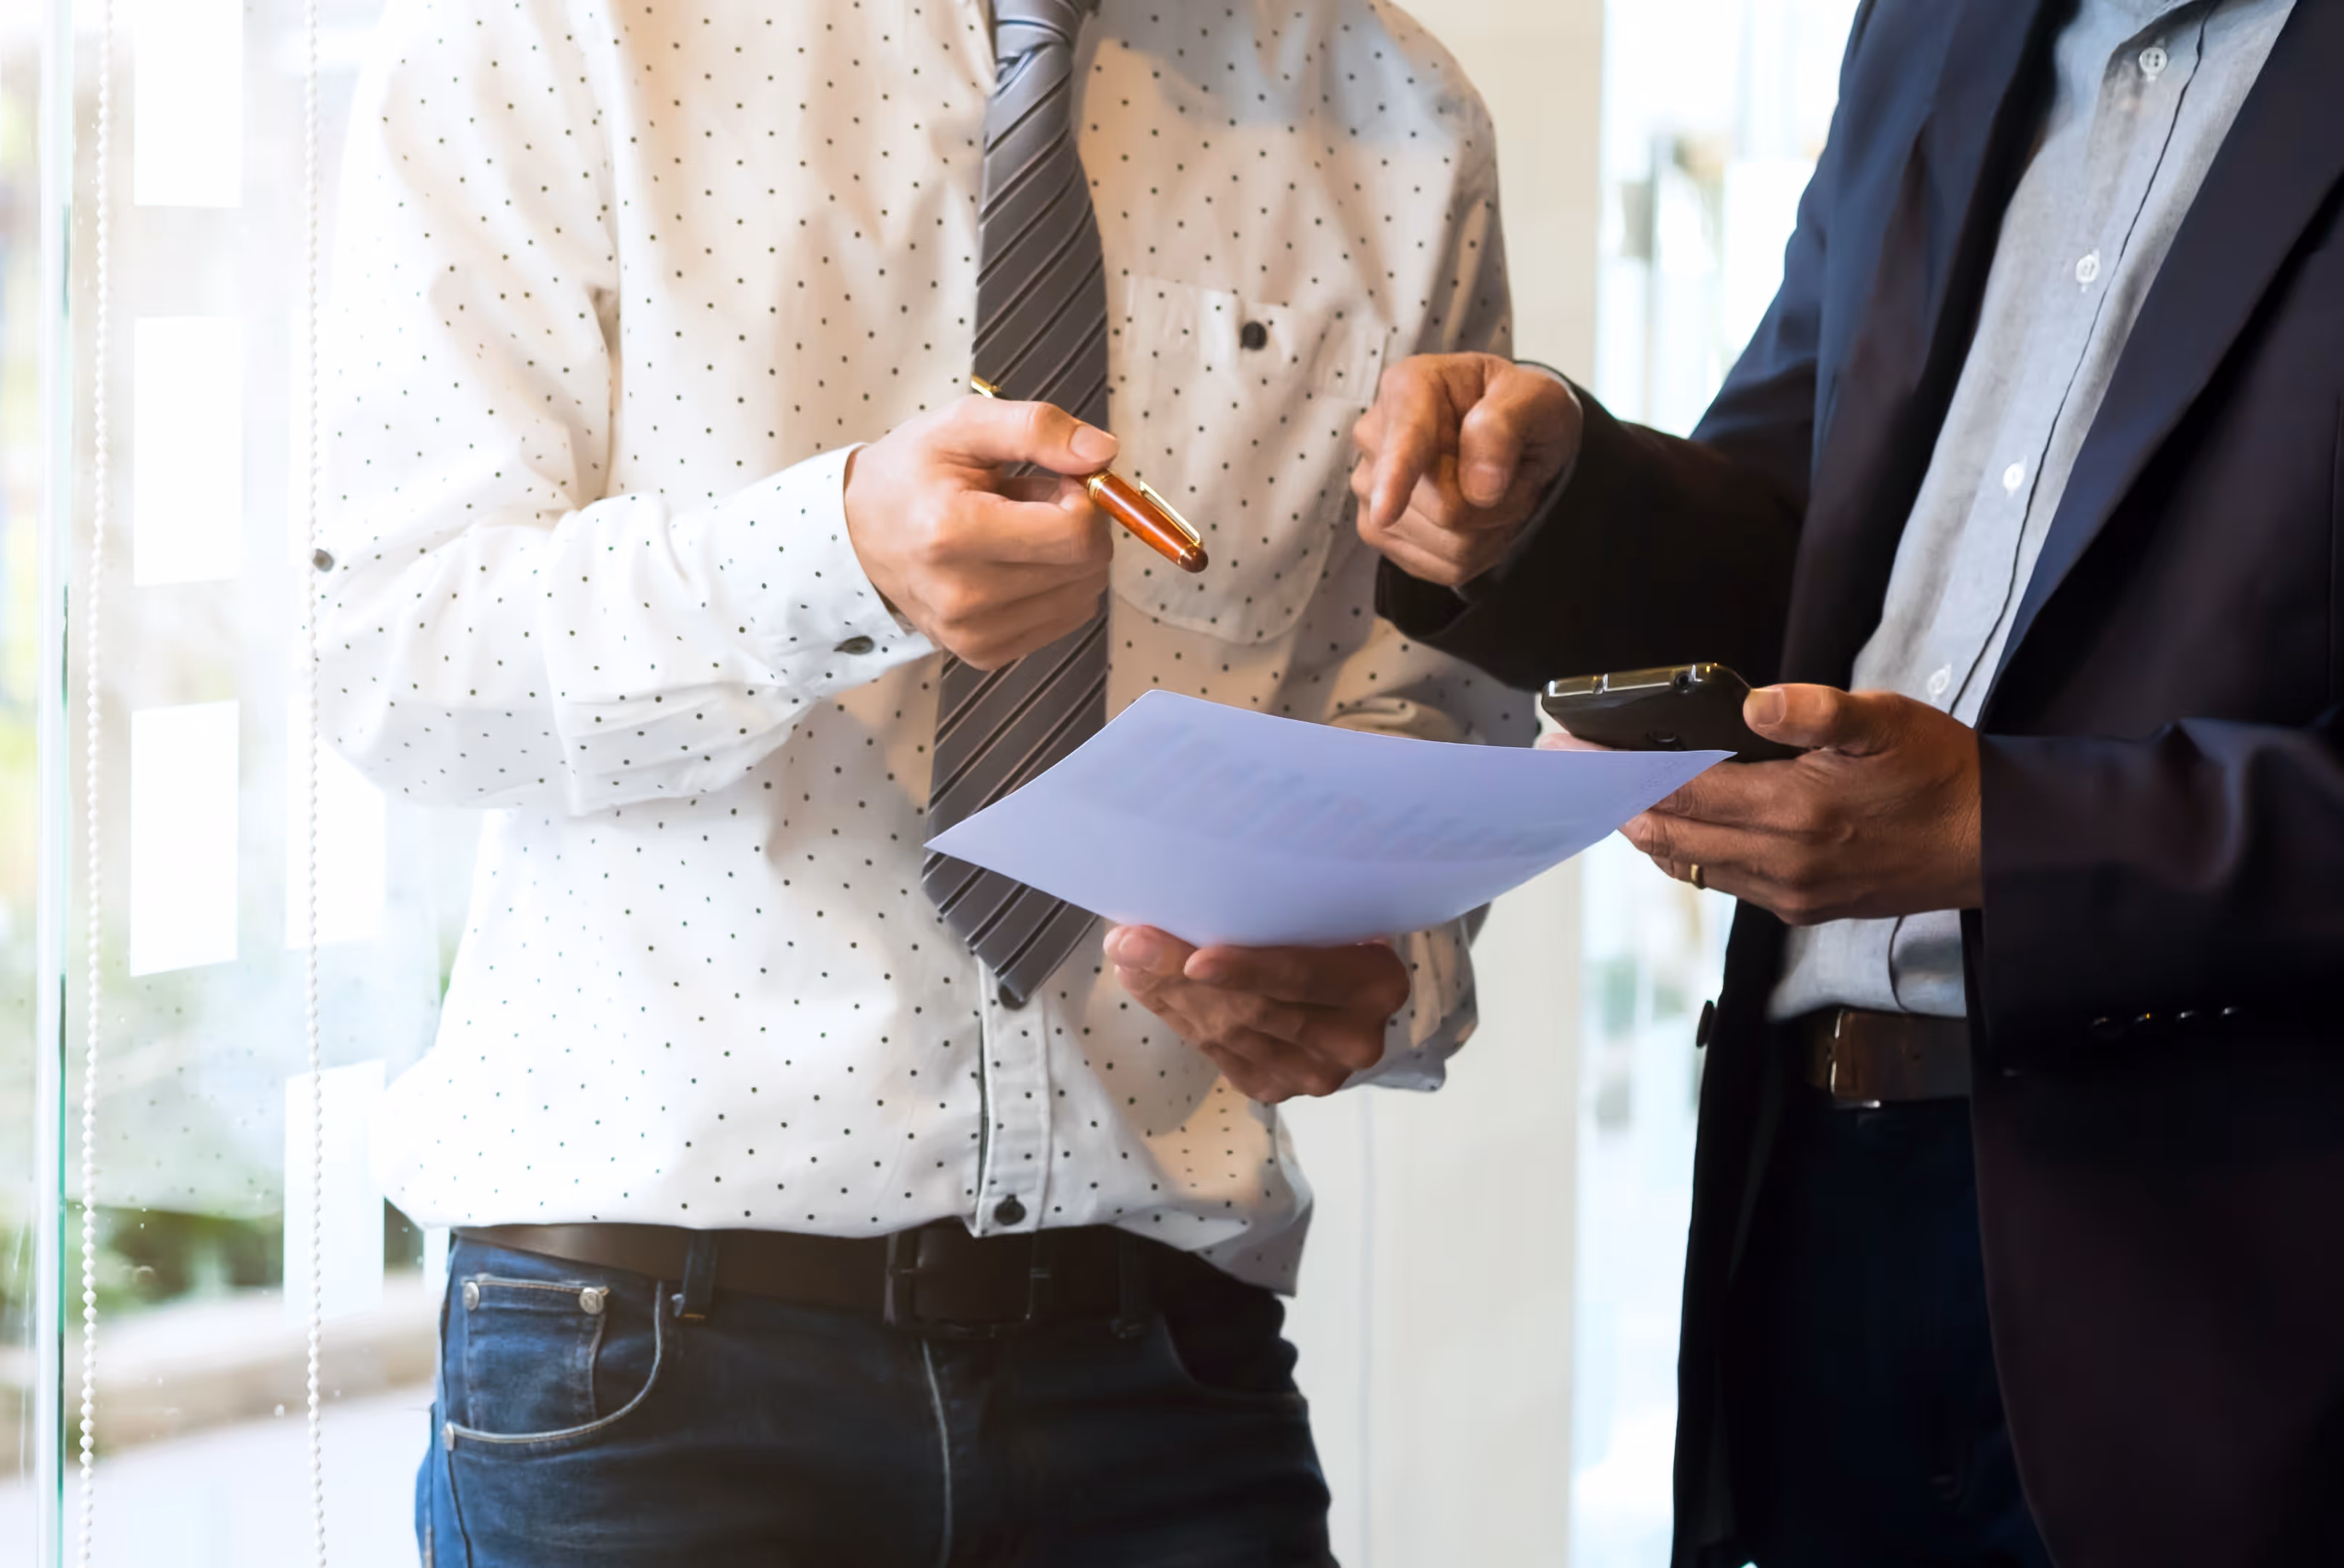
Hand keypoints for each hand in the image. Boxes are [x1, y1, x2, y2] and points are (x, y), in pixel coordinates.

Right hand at [843, 394, 1116, 669]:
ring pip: (1084, 597)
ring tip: (1016, 533)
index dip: (1086, 500)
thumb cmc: (912, 473)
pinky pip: (1065, 619)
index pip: (1077, 534)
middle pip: (1086, 568)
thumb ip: (1037, 428)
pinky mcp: (984, 654)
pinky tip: (1013, 563)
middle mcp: (962, 596)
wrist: (860, 532)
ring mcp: (973, 634)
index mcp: (953, 532)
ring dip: (1066, 558)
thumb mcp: (964, 425)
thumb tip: (1103, 452)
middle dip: (1078, 526)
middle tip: (1032, 503)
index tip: (1059, 481)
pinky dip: (1054, 587)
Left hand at [1102, 925, 1410, 1103]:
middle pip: (1256, 1008)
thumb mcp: (1321, 909)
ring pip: (1229, 1033)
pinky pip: (1217, 1053)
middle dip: (1182, 974)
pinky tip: (1145, 984)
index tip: (1195, 959)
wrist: (1338, 981)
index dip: (1249, 970)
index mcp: (1376, 984)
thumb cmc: (1325, 925)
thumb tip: (1191, 894)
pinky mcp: (1276, 1087)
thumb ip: (1276, 907)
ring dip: (1168, 994)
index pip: (1305, 975)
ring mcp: (1315, 1073)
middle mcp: (1354, 1038)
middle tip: (1131, 943)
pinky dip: (1175, 1015)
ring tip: (1128, 956)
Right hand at [1350, 352, 1582, 585]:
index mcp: (1411, 387)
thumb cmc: (1519, 409)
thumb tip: (1481, 487)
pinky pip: (1442, 566)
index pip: (1406, 441)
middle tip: (1511, 472)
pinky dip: (1477, 551)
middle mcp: (1377, 437)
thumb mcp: (1537, 398)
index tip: (1386, 511)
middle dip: (1495, 504)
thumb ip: (1508, 426)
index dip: (1395, 479)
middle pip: (1444, 507)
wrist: (1511, 436)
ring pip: (1447, 543)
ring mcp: (1371, 489)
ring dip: (1490, 528)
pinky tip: (1477, 517)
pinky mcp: (1379, 530)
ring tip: (1492, 489)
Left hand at [1561, 684, 1982, 924]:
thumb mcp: (1887, 720)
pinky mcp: (1801, 908)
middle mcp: (1783, 862)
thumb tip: (1754, 701)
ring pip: (1689, 863)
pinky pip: (1723, 882)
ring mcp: (1790, 892)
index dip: (1620, 769)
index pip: (1682, 789)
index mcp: (1797, 811)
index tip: (1573, 752)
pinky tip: (1673, 827)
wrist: (1994, 845)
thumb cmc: (1941, 774)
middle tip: (1571, 773)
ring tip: (1608, 797)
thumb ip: (1816, 711)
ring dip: (1647, 831)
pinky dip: (1689, 852)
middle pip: (1669, 833)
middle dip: (1615, 801)